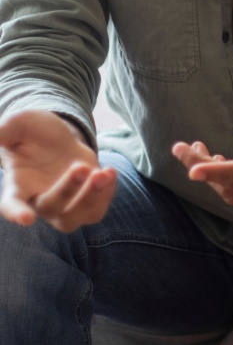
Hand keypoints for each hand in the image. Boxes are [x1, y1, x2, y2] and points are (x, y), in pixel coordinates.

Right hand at [0, 110, 116, 231]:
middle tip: (80, 166)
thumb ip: (6, 130)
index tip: (27, 219)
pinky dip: (106, 196)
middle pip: (50, 209)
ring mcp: (62, 205)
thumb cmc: (33, 133)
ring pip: (72, 220)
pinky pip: (95, 213)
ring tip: (103, 174)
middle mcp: (37, 200)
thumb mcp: (20, 124)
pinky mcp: (84, 202)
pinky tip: (110, 172)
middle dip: (67, 189)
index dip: (16, 213)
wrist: (58, 139)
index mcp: (16, 185)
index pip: (10, 205)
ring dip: (90, 199)